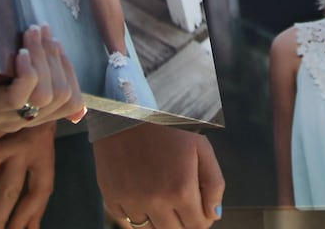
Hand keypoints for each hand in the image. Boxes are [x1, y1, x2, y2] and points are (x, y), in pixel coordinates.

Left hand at [0, 25, 85, 144]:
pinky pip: (21, 94)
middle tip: (43, 29)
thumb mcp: (14, 76)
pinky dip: (27, 72)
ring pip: (45, 94)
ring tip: (32, 33)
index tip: (56, 43)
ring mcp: (13, 117)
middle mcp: (29, 120)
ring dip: (42, 58)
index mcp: (37, 114)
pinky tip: (21, 54)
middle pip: (62, 95)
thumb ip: (37, 69)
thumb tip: (59, 53)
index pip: (71, 100)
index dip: (69, 70)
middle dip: (56, 57)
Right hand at [94, 124, 224, 228]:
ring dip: (159, 220)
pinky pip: (126, 222)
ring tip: (159, 196)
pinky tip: (140, 196)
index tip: (198, 205)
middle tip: (178, 199)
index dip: (202, 218)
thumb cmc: (166, 125)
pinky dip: (135, 216)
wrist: (125, 107)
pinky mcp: (111, 196)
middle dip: (182, 220)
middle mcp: (155, 201)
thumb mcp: (200, 146)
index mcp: (181, 189)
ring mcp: (130, 200)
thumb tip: (213, 216)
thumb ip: (214, 183)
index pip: (198, 226)